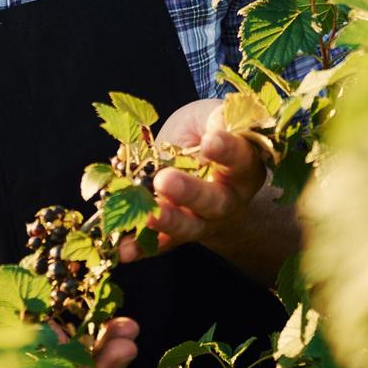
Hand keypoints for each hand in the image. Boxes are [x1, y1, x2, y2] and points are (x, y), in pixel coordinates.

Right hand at [0, 290, 137, 367]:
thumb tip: (36, 339)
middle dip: (102, 365)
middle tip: (126, 348)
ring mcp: (46, 359)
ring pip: (83, 360)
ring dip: (108, 347)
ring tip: (129, 330)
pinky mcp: (53, 337)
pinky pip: (81, 337)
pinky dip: (100, 329)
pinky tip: (120, 322)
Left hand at [118, 98, 267, 262]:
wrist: (197, 165)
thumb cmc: (205, 133)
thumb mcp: (210, 117)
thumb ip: (216, 119)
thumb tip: (217, 128)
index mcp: (243, 167)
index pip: (240, 159)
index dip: (227, 151)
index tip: (209, 141)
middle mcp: (228, 199)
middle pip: (215, 201)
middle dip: (190, 193)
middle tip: (165, 180)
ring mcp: (203, 221)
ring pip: (189, 227)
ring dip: (166, 222)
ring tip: (147, 216)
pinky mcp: (177, 235)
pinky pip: (160, 243)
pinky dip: (141, 247)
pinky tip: (124, 250)